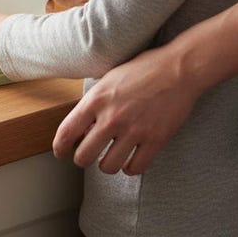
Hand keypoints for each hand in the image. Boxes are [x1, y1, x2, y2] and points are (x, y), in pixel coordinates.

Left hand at [52, 44, 199, 174]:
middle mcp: (111, 117)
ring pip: (108, 167)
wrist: (178, 69)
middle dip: (82, 159)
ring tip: (110, 158)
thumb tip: (82, 125)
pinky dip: (130, 167)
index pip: (67, 131)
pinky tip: (131, 159)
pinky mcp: (155, 140)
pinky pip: (135, 168)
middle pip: (84, 156)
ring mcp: (134, 130)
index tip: (60, 153)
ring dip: (107, 165)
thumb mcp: (108, 79)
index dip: (59, 147)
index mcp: (96, 99)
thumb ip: (94, 102)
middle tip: (87, 156)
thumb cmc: (142, 69)